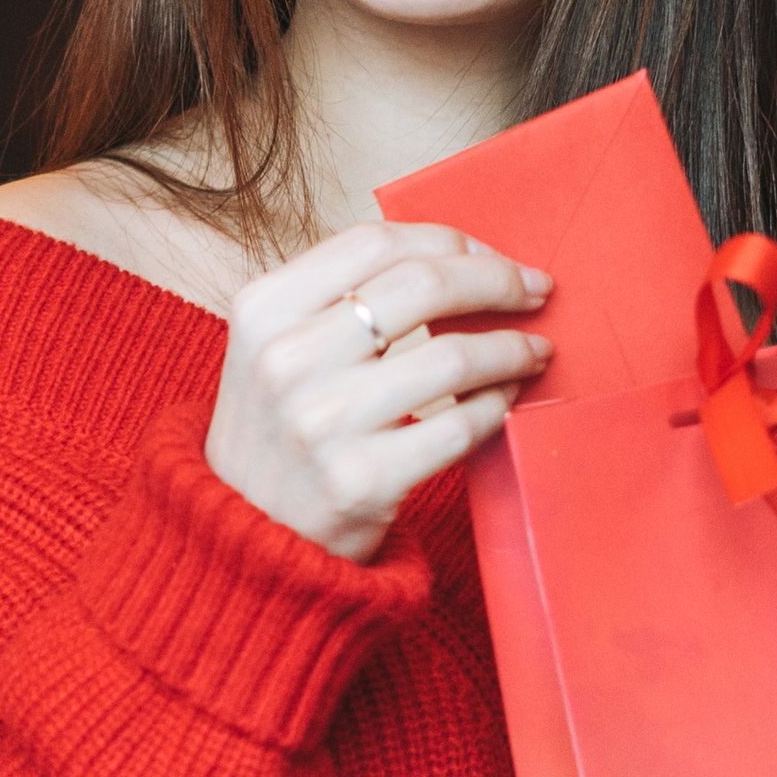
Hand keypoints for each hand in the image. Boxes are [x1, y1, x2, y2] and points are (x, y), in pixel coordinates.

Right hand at [205, 222, 552, 560]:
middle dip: (496, 280)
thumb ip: (338, 298)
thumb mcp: (272, 346)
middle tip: (533, 289)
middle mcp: (287, 358)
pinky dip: (498, 404)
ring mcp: (323, 422)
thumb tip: (452, 260)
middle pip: (423, 284)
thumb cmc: (274, 430)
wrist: (243, 536)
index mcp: (263, 308)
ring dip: (511, 346)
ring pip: (453, 356)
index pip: (375, 242)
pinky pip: (459, 426)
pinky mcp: (362, 481)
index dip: (448, 240)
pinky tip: (506, 398)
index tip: (488, 255)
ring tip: (533, 349)